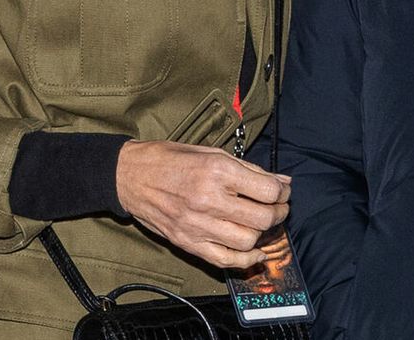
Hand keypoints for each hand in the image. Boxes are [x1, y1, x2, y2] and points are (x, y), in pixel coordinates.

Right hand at [115, 140, 290, 269]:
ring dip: (262, 234)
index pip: (267, 191)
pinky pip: (225, 260)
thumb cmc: (170, 159)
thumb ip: (248, 169)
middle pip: (262, 218)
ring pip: (247, 241)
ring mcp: (197, 225)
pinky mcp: (187, 243)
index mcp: (216, 171)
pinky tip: (254, 251)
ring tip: (261, 224)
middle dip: (278, 214)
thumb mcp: (211, 152)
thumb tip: (281, 181)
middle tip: (277, 207)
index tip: (282, 191)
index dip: (283, 192)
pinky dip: (245, 260)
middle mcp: (209, 199)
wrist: (130, 175)